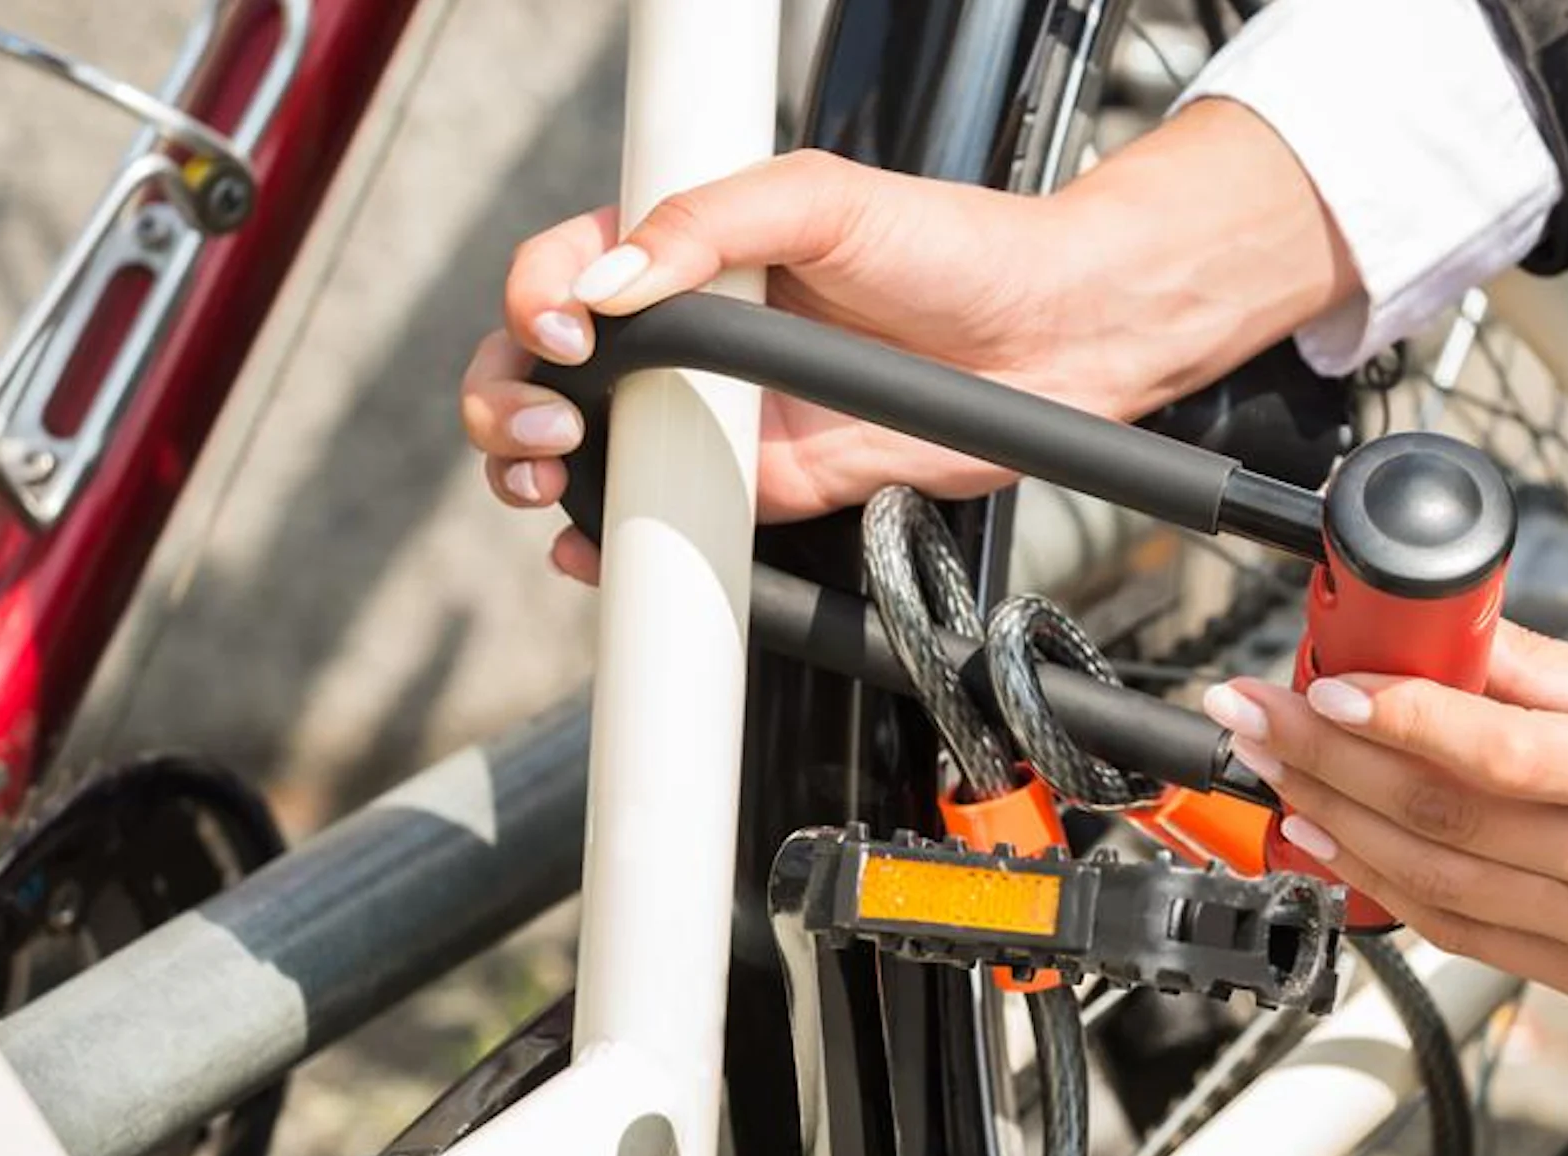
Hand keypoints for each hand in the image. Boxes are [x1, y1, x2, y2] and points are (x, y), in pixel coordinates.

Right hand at [461, 101, 1358, 581]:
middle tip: (546, 423)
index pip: (564, 268)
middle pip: (546, 365)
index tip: (568, 329)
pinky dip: (610, 539)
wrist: (1056, 337)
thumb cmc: (953, 246)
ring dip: (536, 468)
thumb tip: (609, 282)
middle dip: (511, 396)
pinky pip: (667, 515)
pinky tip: (590, 544)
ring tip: (551, 475)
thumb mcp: (824, 198)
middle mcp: (693, 331)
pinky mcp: (763, 484)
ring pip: (587, 447)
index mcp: (690, 247)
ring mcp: (720, 411)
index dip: (539, 300)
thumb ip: (708, 224)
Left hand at [1201, 623, 1567, 1093]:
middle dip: (1327, 762)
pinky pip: (1467, 939)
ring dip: (1336, 829)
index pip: (1499, 751)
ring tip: (1271, 778)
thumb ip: (1563, 673)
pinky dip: (1389, 893)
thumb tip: (1458, 628)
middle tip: (1254, 716)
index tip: (1323, 679)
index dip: (1397, 716)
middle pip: (1441, 818)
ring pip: (1435, 886)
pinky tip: (1336, 850)